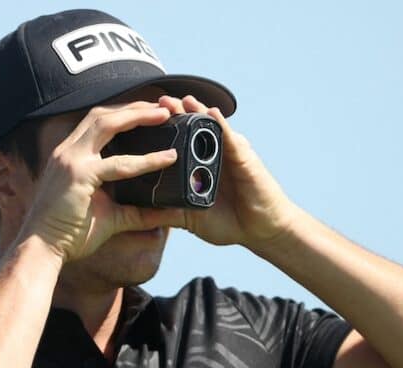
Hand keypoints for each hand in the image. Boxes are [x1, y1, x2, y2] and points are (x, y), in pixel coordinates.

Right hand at [17, 101, 179, 261]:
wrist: (43, 248)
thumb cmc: (71, 233)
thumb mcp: (110, 217)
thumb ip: (138, 212)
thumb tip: (168, 215)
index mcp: (71, 155)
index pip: (97, 122)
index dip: (124, 113)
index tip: (149, 111)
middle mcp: (68, 151)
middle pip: (102, 115)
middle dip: (133, 106)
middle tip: (163, 106)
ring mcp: (71, 161)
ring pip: (106, 124)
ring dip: (137, 116)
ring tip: (164, 115)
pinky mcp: (79, 176)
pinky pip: (119, 164)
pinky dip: (146, 160)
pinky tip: (167, 158)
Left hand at [158, 95, 293, 248]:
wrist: (261, 231)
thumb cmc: (231, 223)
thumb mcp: (192, 218)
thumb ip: (170, 213)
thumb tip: (141, 215)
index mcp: (200, 167)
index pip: (180, 143)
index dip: (165, 130)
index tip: (144, 120)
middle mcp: (214, 156)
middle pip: (194, 129)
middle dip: (177, 113)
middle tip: (159, 101)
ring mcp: (230, 154)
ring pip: (211, 127)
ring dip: (196, 111)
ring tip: (182, 100)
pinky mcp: (244, 157)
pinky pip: (231, 138)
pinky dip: (221, 125)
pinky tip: (211, 113)